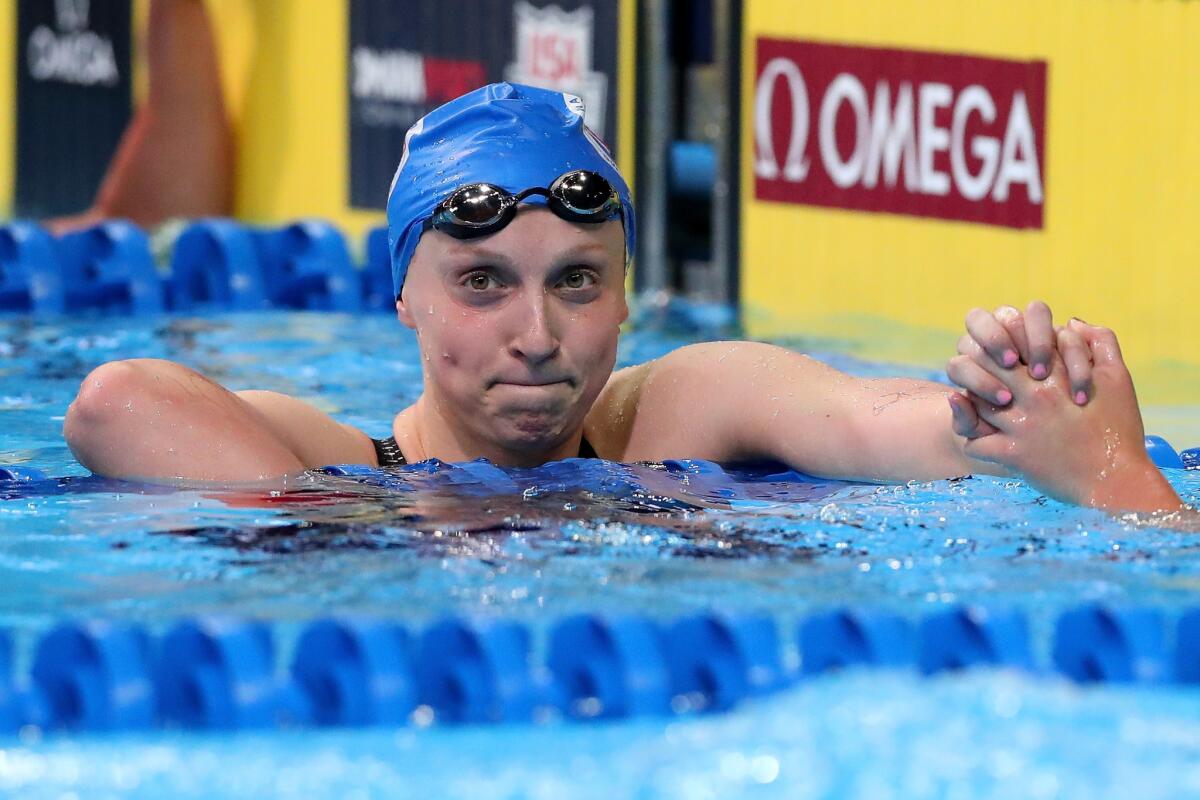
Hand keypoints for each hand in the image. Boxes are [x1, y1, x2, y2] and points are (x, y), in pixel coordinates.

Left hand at [948, 322, 1182, 512]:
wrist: (1116, 481)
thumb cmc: (1119, 430)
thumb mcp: (1119, 379)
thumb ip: (1100, 342)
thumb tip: (1073, 322)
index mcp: (1057, 373)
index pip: (1013, 342)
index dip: (998, 343)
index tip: (1000, 355)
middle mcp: (1035, 395)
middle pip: (986, 366)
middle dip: (978, 367)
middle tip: (980, 376)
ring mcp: (1021, 424)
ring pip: (976, 401)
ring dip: (974, 402)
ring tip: (979, 406)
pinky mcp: (1013, 454)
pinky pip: (975, 443)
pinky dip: (974, 441)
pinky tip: (983, 441)